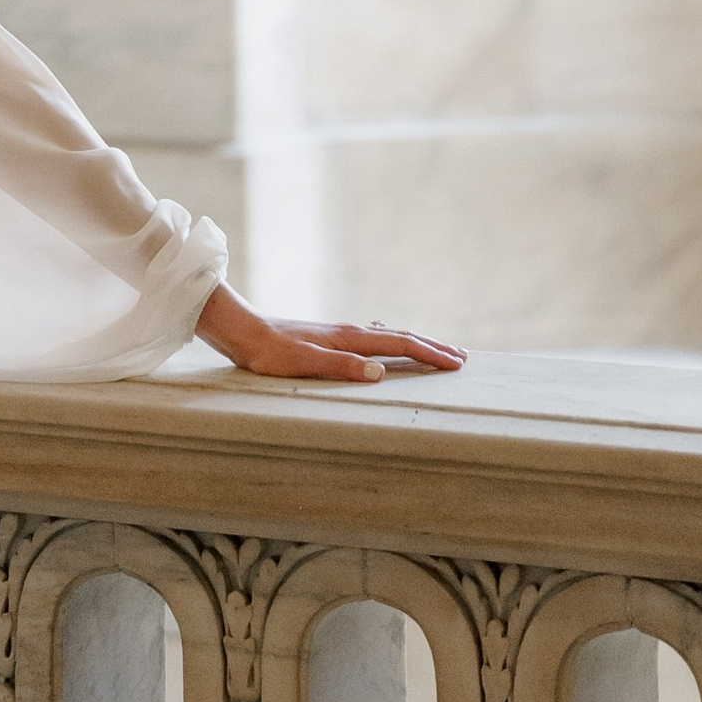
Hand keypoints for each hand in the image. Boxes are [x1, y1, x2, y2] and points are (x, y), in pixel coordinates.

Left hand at [196, 285, 463, 382]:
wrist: (240, 329)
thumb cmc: (268, 352)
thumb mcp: (303, 364)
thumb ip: (341, 366)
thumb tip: (380, 372)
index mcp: (349, 338)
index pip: (400, 344)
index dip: (430, 354)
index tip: (457, 364)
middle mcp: (348, 332)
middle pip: (400, 336)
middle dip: (431, 347)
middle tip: (461, 358)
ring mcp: (338, 333)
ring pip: (387, 337)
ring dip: (413, 344)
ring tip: (433, 350)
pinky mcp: (326, 338)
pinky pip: (371, 340)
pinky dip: (390, 344)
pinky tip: (383, 345)